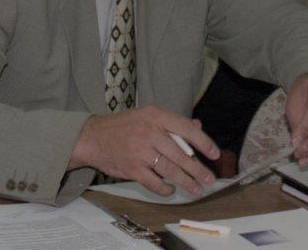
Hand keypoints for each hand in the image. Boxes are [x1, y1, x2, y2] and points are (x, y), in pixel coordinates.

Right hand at [70, 105, 218, 196]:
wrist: (92, 137)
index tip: (215, 154)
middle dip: (197, 169)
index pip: (186, 129)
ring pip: (170, 170)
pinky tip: (171, 190)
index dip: (204, 142)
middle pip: (180, 154)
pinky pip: (153, 182)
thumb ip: (172, 123)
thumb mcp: (148, 116)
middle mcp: (149, 132)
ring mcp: (140, 151)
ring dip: (186, 182)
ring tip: (196, 189)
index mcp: (156, 116)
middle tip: (209, 180)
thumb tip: (197, 127)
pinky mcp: (131, 168)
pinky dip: (164, 188)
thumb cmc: (124, 126)